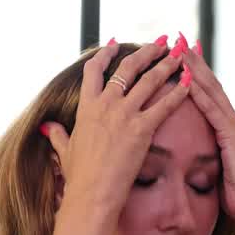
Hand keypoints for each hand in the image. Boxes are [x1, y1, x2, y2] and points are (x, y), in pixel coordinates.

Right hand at [42, 39, 188, 212]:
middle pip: (128, 68)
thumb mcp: (65, 150)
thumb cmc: (79, 176)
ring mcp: (124, 115)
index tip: (116, 42)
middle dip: (146, 51)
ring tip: (179, 53)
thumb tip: (46, 127)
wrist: (92, 193)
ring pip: (149, 80)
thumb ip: (57, 134)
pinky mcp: (142, 129)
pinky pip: (165, 105)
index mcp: (86, 106)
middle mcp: (106, 104)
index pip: (94, 70)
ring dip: (166, 64)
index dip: (106, 53)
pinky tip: (189, 81)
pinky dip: (178, 91)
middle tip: (160, 41)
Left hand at [180, 35, 234, 225]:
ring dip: (195, 68)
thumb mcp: (214, 167)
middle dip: (194, 60)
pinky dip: (198, 93)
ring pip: (211, 90)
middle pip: (210, 83)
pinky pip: (212, 110)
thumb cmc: (232, 195)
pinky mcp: (233, 136)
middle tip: (179, 37)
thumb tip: (187, 148)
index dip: (194, 71)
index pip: (208, 93)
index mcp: (226, 127)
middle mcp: (233, 120)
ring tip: (180, 47)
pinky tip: (185, 79)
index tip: (179, 52)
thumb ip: (206, 151)